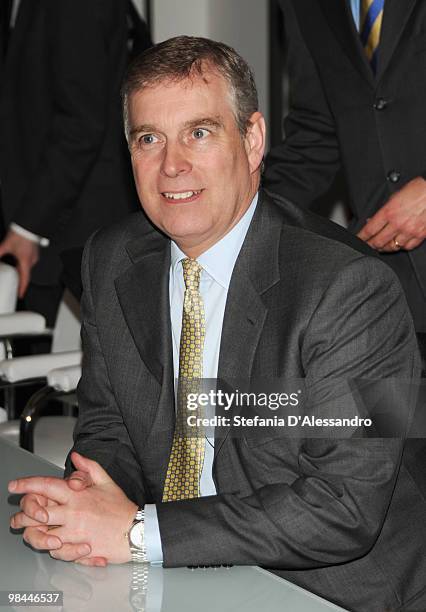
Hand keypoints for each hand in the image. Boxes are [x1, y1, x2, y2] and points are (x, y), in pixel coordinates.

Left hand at [0, 230, 38, 295]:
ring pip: (27, 267)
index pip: (25, 279)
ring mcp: (34, 256)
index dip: (22, 288)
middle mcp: (31, 260)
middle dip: (20, 279)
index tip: (20, 294)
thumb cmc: (20, 234)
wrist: (27, 226)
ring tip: (15, 272)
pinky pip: (28, 262)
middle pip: (26, 273)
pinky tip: (18, 260)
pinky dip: (23, 264)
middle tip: (16, 284)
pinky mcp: (33, 252)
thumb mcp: (6, 246)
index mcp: (25, 261)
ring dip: (21, 271)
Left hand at [9, 452, 136, 564]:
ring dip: (32, 534)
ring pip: (42, 535)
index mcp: (77, 496)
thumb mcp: (106, 481)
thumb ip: (89, 468)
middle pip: (36, 513)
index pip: (46, 486)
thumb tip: (76, 456)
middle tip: (17, 517)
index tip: (15, 485)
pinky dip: (51, 548)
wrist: (136, 531)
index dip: (27, 484)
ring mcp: (73, 533)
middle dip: (22, 515)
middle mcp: (72, 514)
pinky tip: (52, 543)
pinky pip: (56, 551)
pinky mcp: (78, 549)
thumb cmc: (121, 508)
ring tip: (29, 532)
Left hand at [357, 177, 425, 251]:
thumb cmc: (419, 189)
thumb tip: (373, 219)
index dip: (361, 237)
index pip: (369, 229)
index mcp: (389, 212)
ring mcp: (409, 231)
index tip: (357, 240)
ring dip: (384, 248)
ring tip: (380, 247)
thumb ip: (384, 209)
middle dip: (370, 245)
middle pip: (378, 242)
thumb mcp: (396, 195)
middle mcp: (398, 223)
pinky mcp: (420, 235)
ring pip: (392, 247)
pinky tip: (398, 244)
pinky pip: (407, 246)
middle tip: (366, 246)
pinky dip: (401, 247)